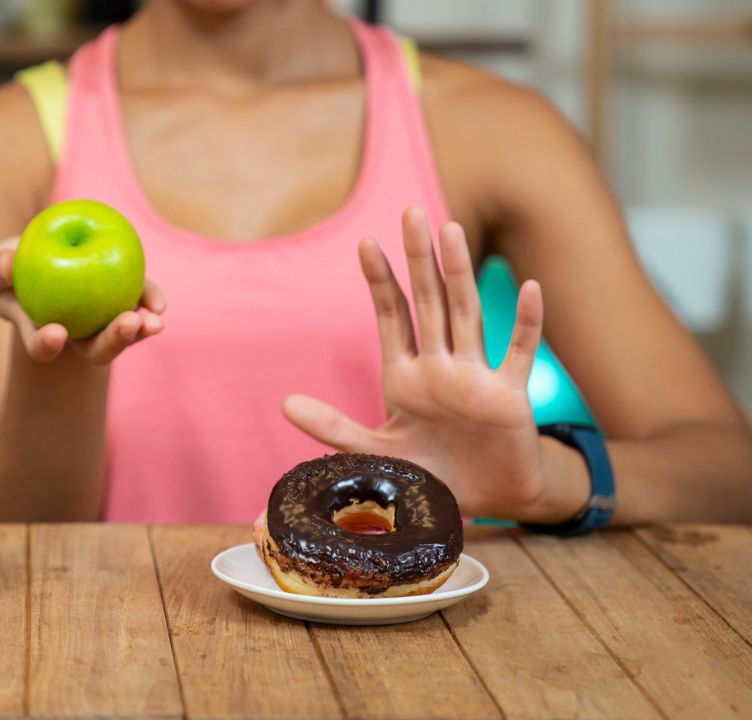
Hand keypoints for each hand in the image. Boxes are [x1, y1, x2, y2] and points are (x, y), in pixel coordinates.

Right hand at [0, 237, 165, 364]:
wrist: (45, 252)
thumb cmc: (13, 266)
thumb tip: (7, 264)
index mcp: (41, 334)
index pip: (42, 346)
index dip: (47, 344)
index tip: (55, 332)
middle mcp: (76, 337)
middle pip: (95, 350)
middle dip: (113, 341)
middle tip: (127, 324)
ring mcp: (102, 324)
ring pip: (123, 335)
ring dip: (139, 330)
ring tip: (153, 321)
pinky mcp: (123, 302)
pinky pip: (139, 306)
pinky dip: (149, 303)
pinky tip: (158, 304)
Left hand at [282, 207, 583, 521]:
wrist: (484, 501)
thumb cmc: (429, 475)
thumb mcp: (374, 452)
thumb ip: (332, 428)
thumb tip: (284, 403)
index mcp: (405, 376)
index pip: (391, 316)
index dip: (379, 280)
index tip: (365, 242)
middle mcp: (440, 366)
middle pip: (428, 301)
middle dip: (418, 258)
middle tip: (412, 210)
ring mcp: (476, 377)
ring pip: (468, 315)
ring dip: (460, 274)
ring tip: (452, 231)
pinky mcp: (510, 397)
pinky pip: (520, 354)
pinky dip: (529, 323)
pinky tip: (531, 287)